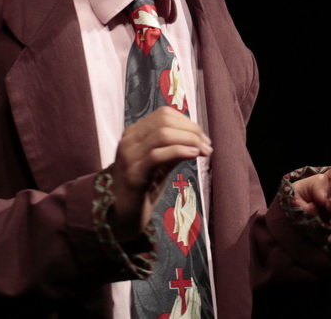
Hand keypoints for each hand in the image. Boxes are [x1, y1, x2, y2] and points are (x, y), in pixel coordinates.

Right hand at [106, 107, 210, 240]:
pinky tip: (193, 155)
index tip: (203, 137)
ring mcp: (128, 157)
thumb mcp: (162, 164)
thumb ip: (175, 149)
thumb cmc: (143, 189)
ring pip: (162, 135)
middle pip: (164, 121)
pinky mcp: (133, 174)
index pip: (163, 114)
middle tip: (207, 145)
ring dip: (189, 140)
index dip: (187, 122)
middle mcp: (128, 141)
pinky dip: (179, 151)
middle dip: (191, 130)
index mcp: (133, 134)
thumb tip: (198, 139)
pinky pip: (157, 155)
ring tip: (204, 151)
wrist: (123, 215)